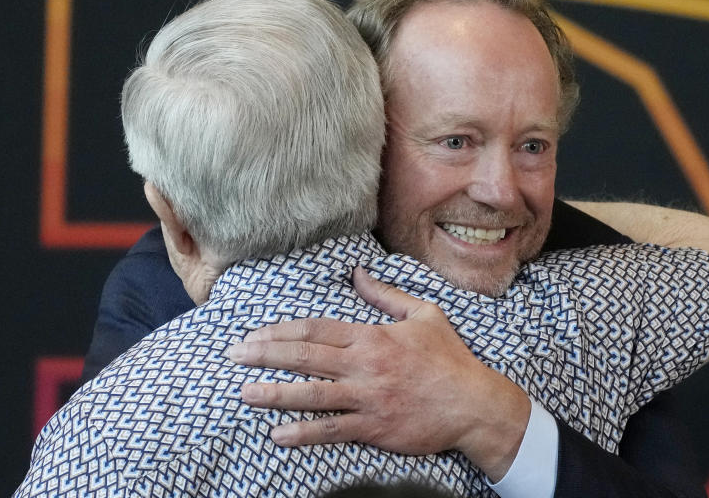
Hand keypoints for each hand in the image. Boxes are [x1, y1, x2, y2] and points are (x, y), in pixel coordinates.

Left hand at [227, 267, 530, 480]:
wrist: (474, 404)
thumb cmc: (450, 358)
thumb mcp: (423, 315)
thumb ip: (386, 295)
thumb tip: (358, 273)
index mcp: (373, 336)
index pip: (317, 328)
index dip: (282, 330)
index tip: (255, 334)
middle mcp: (365, 365)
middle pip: (305, 356)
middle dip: (265, 354)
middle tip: (234, 355)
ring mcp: (367, 398)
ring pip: (312, 394)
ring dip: (275, 392)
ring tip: (245, 392)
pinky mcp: (373, 427)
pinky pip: (331, 429)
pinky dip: (303, 432)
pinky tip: (278, 434)